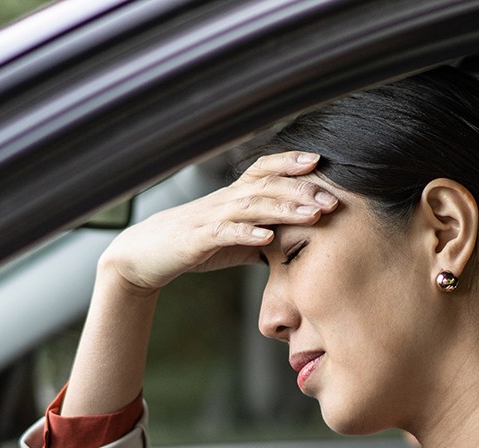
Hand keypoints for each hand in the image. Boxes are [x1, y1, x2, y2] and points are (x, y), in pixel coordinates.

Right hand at [100, 151, 338, 292]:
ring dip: (285, 210)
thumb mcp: (234, 240)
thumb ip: (263, 237)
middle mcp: (224, 200)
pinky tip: (269, 237)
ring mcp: (210, 217)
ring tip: (313, 215)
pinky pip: (225, 233)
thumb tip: (295, 245)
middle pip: (267, 186)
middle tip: (332, 199)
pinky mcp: (198, 239)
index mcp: (233, 196)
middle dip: (302, 191)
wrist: (145, 256)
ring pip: (252, 206)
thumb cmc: (193, 245)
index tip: (320, 160)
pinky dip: (247, 233)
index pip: (264, 170)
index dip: (290, 162)